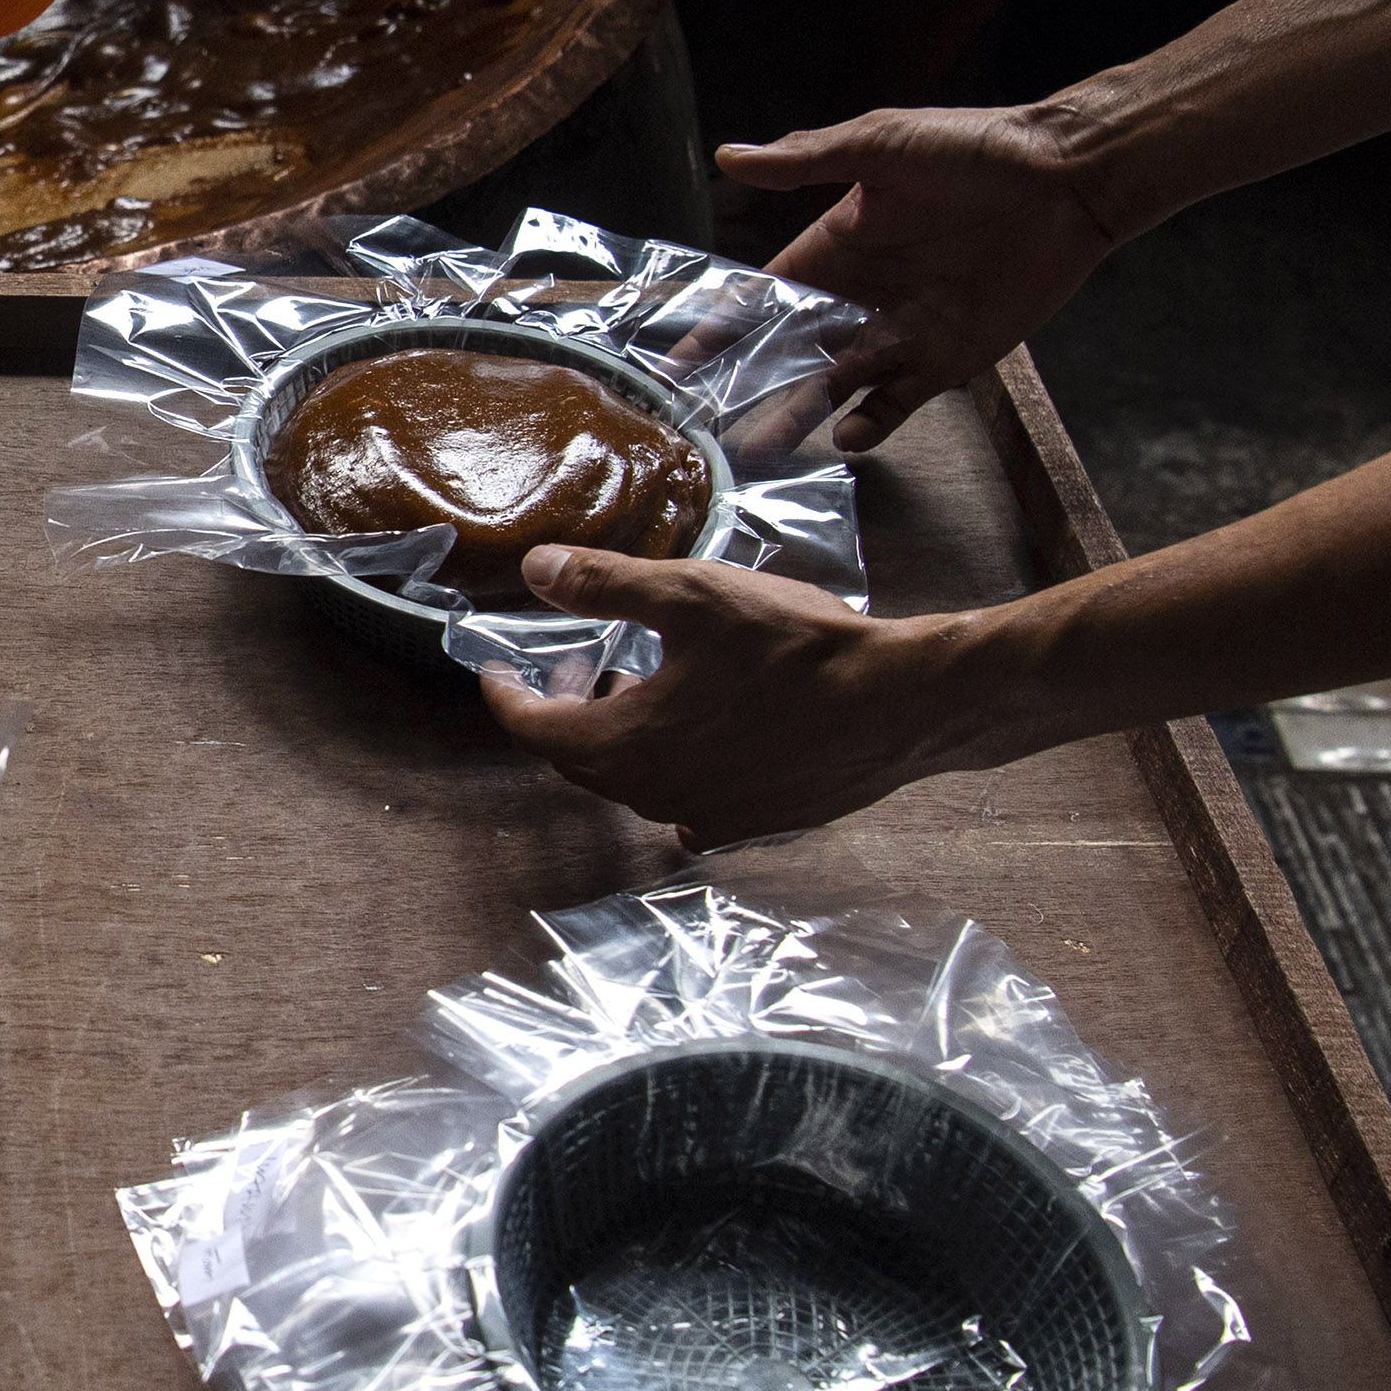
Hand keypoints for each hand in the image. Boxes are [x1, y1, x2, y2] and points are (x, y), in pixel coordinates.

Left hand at [476, 545, 987, 847]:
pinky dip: (678, 768)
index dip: (506, 696)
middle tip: (567, 667)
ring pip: (637, 781)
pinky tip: (701, 734)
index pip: (535, 728)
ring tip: (635, 684)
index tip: (492, 671)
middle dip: (564, 713)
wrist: (898, 704)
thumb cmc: (794, 648)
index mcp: (623, 744)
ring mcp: (707, 814)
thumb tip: (537, 569)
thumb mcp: (690, 595)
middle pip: (581, 761)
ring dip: (622, 738)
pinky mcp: (756, 822)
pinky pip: (693, 802)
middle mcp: (654, 794)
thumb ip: (605, 582)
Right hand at [718, 103, 1129, 450]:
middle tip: (710, 420)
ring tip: (761, 447)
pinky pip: (900, 401)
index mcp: (837, 245)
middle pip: (792, 351)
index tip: (682, 359)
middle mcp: (863, 294)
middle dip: (752, 385)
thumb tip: (728, 156)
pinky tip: (847, 436)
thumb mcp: (880, 145)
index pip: (766, 296)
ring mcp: (904, 330)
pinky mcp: (949, 357)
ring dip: (799, 414)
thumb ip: (805, 160)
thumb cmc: (974, 149)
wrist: (1067, 179)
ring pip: (837, 383)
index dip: (724, 326)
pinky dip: (873, 422)